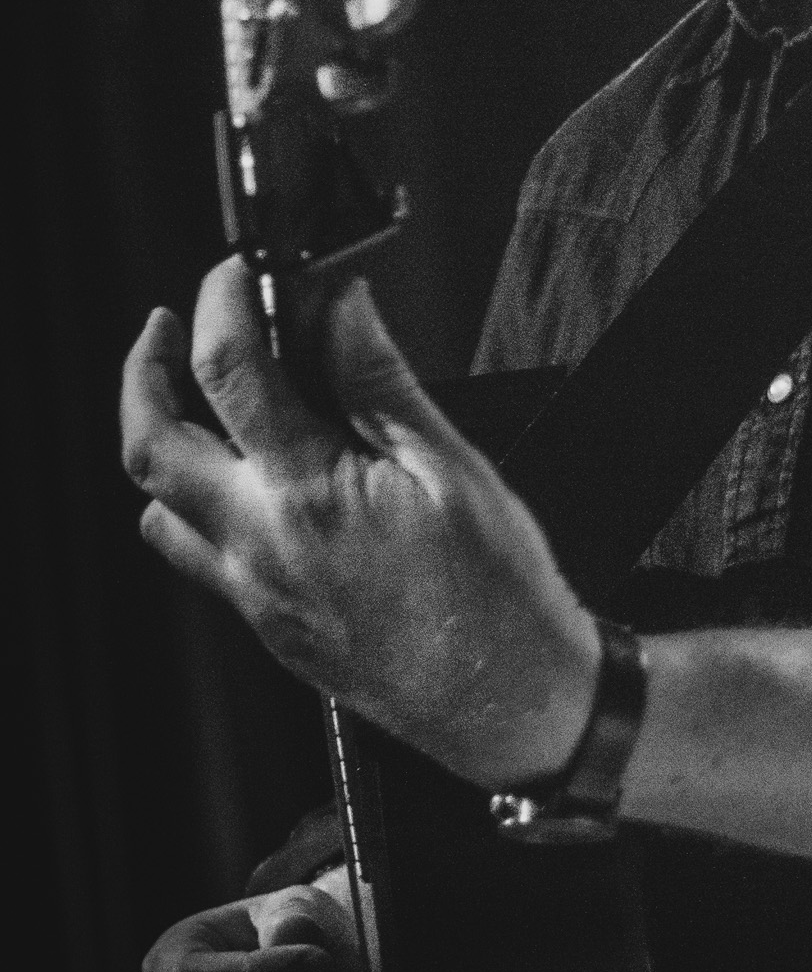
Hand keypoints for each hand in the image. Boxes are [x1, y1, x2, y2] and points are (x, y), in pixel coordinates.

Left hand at [121, 258, 599, 785]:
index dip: (224, 300)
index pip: (231, 371)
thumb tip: (339, 303)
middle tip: (166, 325)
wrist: (506, 701)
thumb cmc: (496, 595)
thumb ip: (378, 378)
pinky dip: (193, 499)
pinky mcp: (263, 619)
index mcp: (309, 495)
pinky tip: (243, 475)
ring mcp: (253, 590)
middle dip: (146, 370)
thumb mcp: (451, 465)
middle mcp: (260, 546)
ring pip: (159, 504)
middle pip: (151, 444)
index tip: (238, 270)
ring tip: (200, 396)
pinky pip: (194, 553)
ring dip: (163, 438)